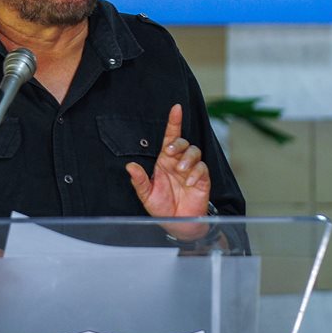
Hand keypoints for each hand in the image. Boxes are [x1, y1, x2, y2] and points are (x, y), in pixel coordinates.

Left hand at [126, 104, 211, 239]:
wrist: (178, 223)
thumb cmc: (162, 207)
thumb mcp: (146, 195)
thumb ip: (139, 181)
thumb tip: (129, 166)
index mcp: (164, 162)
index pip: (170, 138)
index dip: (174, 122)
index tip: (176, 108)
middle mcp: (178, 163)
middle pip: (183, 143)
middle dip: (178, 144)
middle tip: (171, 153)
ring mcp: (191, 170)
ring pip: (195, 152)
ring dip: (187, 158)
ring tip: (180, 171)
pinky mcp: (202, 179)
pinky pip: (202, 169)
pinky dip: (196, 173)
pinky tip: (188, 182)